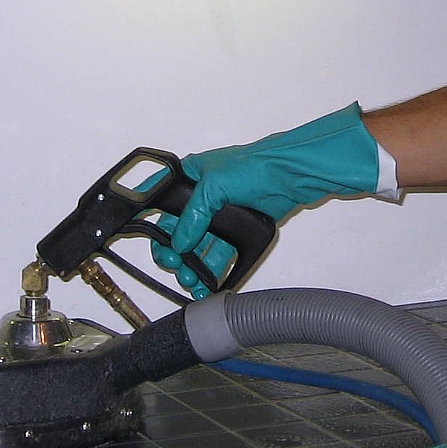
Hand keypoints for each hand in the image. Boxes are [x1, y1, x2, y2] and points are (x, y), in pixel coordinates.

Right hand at [149, 105, 383, 300]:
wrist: (291, 174)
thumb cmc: (255, 165)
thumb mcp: (212, 187)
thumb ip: (192, 217)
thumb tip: (179, 244)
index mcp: (189, 177)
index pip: (162, 204)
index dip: (154, 226)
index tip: (155, 246)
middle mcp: (202, 197)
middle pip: (179, 231)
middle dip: (175, 253)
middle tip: (176, 267)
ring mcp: (221, 215)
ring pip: (200, 246)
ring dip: (193, 265)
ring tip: (192, 280)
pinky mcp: (238, 229)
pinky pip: (222, 253)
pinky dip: (214, 269)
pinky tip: (208, 282)